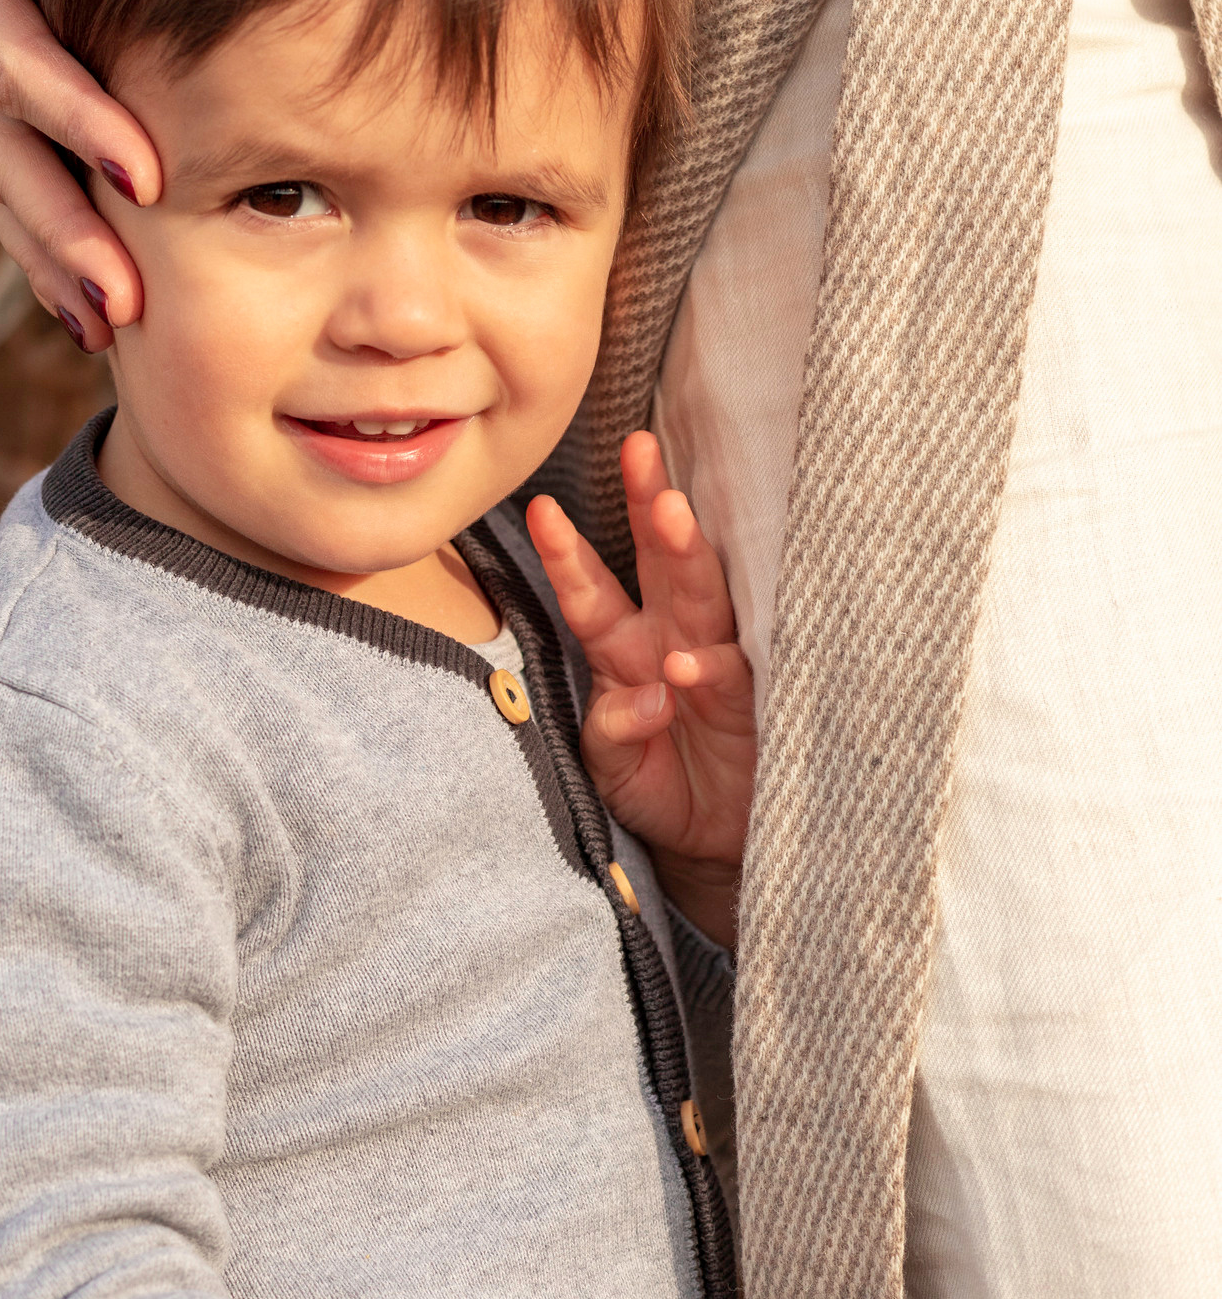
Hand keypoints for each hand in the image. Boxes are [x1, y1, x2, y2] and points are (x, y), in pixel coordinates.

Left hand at [525, 432, 754, 942]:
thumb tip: (640, 699)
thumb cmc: (660, 791)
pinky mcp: (756, 703)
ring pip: (703, 595)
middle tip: (639, 451)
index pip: (593, 592)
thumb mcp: (612, 770)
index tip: (543, 507)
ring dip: (686, 554)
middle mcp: (673, 641)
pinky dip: (707, 670)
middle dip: (649, 505)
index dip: (569, 552)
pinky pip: (730, 677)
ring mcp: (716, 666)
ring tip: (669, 515)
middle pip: (661, 563)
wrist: (720, 847)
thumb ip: (610, 732)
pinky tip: (687, 663)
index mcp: (627, 650)